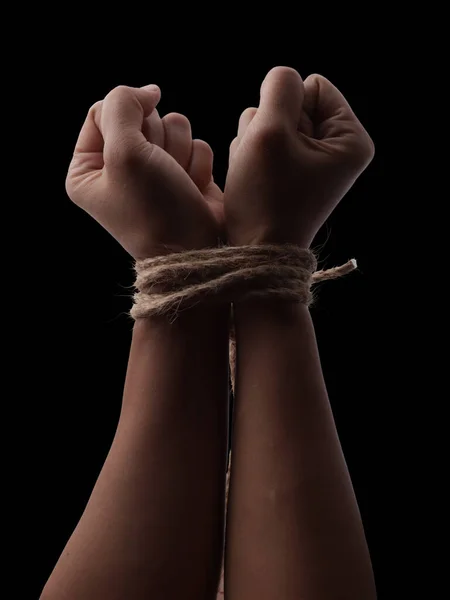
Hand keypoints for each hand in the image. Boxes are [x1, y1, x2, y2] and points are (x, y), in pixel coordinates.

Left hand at [66, 84, 223, 259]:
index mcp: (88, 169)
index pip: (102, 110)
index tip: (140, 143)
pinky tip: (192, 188)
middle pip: (141, 116)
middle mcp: (119, 169)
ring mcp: (155, 172)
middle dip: (156, 140)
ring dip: (179, 152)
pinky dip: (197, 164)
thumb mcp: (124, 152)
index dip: (127, 116)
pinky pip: (195, 143)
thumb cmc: (154, 210)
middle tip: (159, 171)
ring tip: (177, 182)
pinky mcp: (185, 174)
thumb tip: (148, 91)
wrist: (195, 249)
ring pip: (173, 125)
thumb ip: (122, 105)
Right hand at [224, 67, 374, 248]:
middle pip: (293, 104)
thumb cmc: (266, 197)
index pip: (312, 85)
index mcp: (351, 139)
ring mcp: (313, 161)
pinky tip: (255, 180)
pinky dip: (254, 157)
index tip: (280, 146)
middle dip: (270, 128)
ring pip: (274, 122)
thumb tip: (283, 79)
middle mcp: (338, 148)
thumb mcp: (271, 131)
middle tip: (267, 164)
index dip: (285, 108)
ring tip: (259, 173)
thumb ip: (279, 88)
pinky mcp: (292, 172)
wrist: (256, 250)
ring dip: (257, 142)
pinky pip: (266, 143)